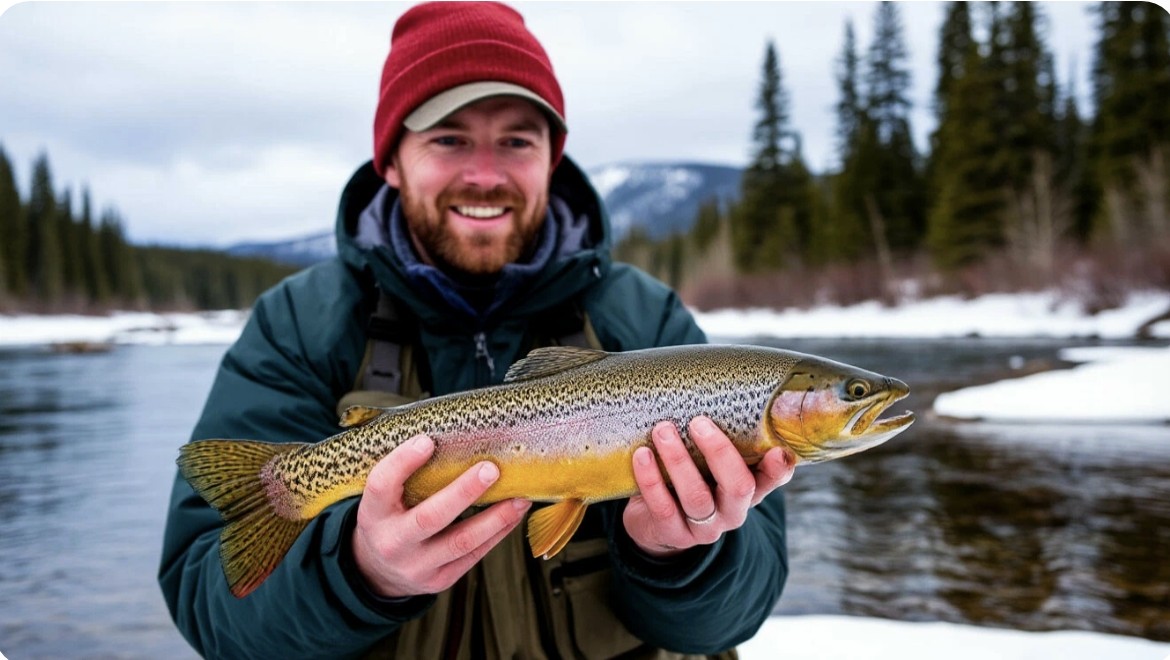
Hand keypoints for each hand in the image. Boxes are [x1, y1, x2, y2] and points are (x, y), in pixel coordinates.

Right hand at [351, 434, 531, 597]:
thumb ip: (405, 473)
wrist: (378, 573)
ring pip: (460, 542)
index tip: (427, 440)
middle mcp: (392, 542)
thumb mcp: (384, 498)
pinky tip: (512, 514)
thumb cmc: (389, 519)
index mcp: (373, 514)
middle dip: (463, 492)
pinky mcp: (438, 580)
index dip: (403, 462)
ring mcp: (416, 566)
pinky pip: (473, 556)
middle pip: (429, 518)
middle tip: (490, 469)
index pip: (382, 485)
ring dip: (495, 518)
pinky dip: (497, 533)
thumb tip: (453, 436)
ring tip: (518, 498)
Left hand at [623, 416, 794, 557]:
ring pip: (697, 496)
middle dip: (719, 452)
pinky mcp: (674, 534)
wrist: (655, 522)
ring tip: (662, 430)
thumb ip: (720, 439)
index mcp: (748, 490)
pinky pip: (663, 508)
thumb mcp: (708, 463)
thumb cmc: (689, 477)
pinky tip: (642, 455)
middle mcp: (732, 512)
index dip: (778, 468)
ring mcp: (704, 528)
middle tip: (698, 422)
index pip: (771, 480)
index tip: (777, 450)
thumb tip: (714, 390)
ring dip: (678, 460)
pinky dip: (651, 480)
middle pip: (739, 487)